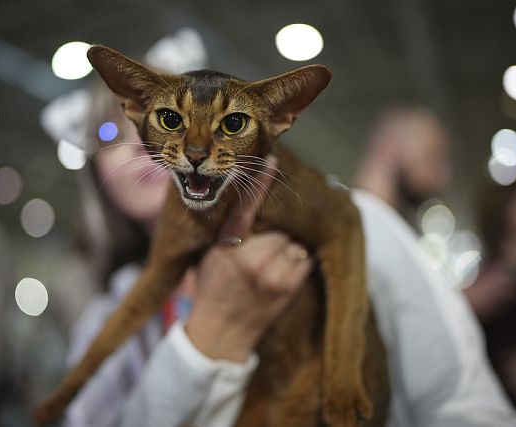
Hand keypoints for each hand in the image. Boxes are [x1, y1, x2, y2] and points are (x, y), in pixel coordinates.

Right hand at [184, 156, 313, 361]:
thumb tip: (243, 201)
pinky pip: (305, 257)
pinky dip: (300, 254)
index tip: (273, 161)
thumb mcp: (210, 255)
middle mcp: (251, 258)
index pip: (246, 207)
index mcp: (227, 246)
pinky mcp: (289, 287)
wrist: (221, 335)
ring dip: (291, 238)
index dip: (261, 182)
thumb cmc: (212, 290)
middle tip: (275, 224)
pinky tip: (289, 258)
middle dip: (279, 222)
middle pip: (280, 222)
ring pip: (295, 238)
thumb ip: (227, 230)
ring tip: (282, 242)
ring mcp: (273, 273)